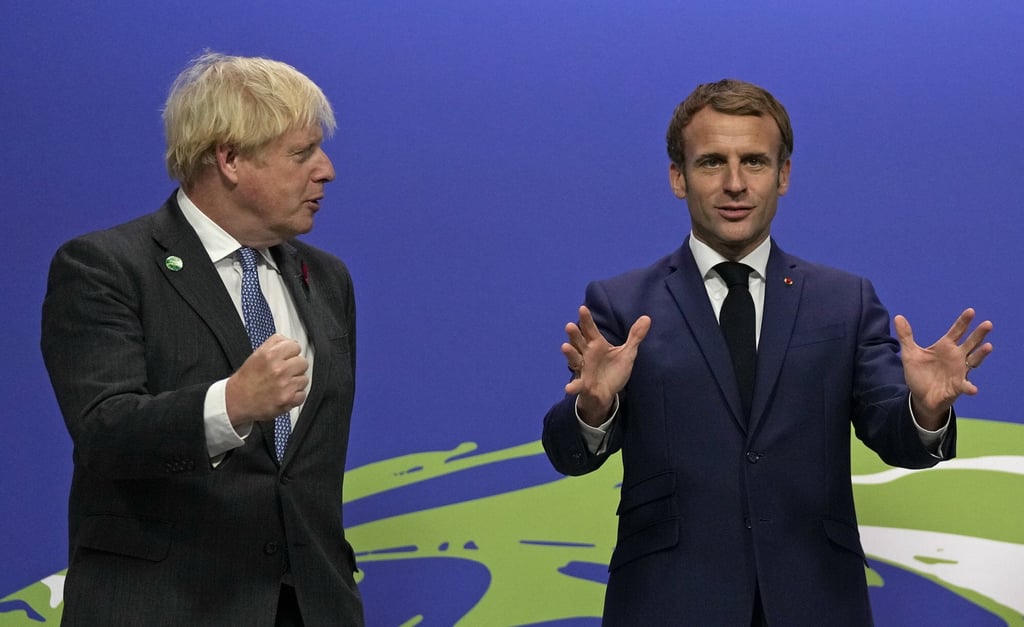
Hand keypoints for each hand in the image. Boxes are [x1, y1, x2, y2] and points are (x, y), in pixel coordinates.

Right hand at [226, 334, 308, 424]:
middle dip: (295, 367)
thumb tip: (289, 341)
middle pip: (303, 362)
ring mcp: (284, 385)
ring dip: (296, 382)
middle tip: (284, 372)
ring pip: (304, 379)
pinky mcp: (288, 399)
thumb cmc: (246, 380)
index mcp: (270, 355)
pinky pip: (302, 394)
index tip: (287, 357)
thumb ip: (274, 344)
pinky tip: (284, 394)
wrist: (236, 401)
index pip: (295, 346)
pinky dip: (295, 396)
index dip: (291, 352)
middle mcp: (278, 369)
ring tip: (283, 384)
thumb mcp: (256, 354)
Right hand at [562, 305, 650, 425]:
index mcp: (596, 344)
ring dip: (570, 353)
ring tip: (564, 347)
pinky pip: (577, 385)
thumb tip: (647, 318)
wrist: (607, 393)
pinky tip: (569, 388)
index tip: (582, 308)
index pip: (590, 329)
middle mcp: (586, 354)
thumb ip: (635, 336)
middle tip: (570, 325)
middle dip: (574, 334)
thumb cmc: (613, 370)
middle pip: (578, 341)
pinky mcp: (584, 384)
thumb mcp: (627, 353)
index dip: (586, 319)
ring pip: (574, 359)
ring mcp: (583, 369)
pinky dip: (573, 386)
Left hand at [895, 308, 992, 428]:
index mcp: (945, 347)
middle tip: (988, 324)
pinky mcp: (958, 386)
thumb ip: (906, 336)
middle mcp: (956, 357)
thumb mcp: (910, 354)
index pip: (956, 331)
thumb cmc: (919, 374)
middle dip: (979, 334)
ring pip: (974, 360)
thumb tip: (898, 317)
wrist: (921, 397)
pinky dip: (969, 387)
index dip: (963, 322)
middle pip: (970, 343)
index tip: (971, 311)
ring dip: (981, 354)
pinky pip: (966, 386)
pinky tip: (973, 389)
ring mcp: (960, 371)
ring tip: (988, 347)